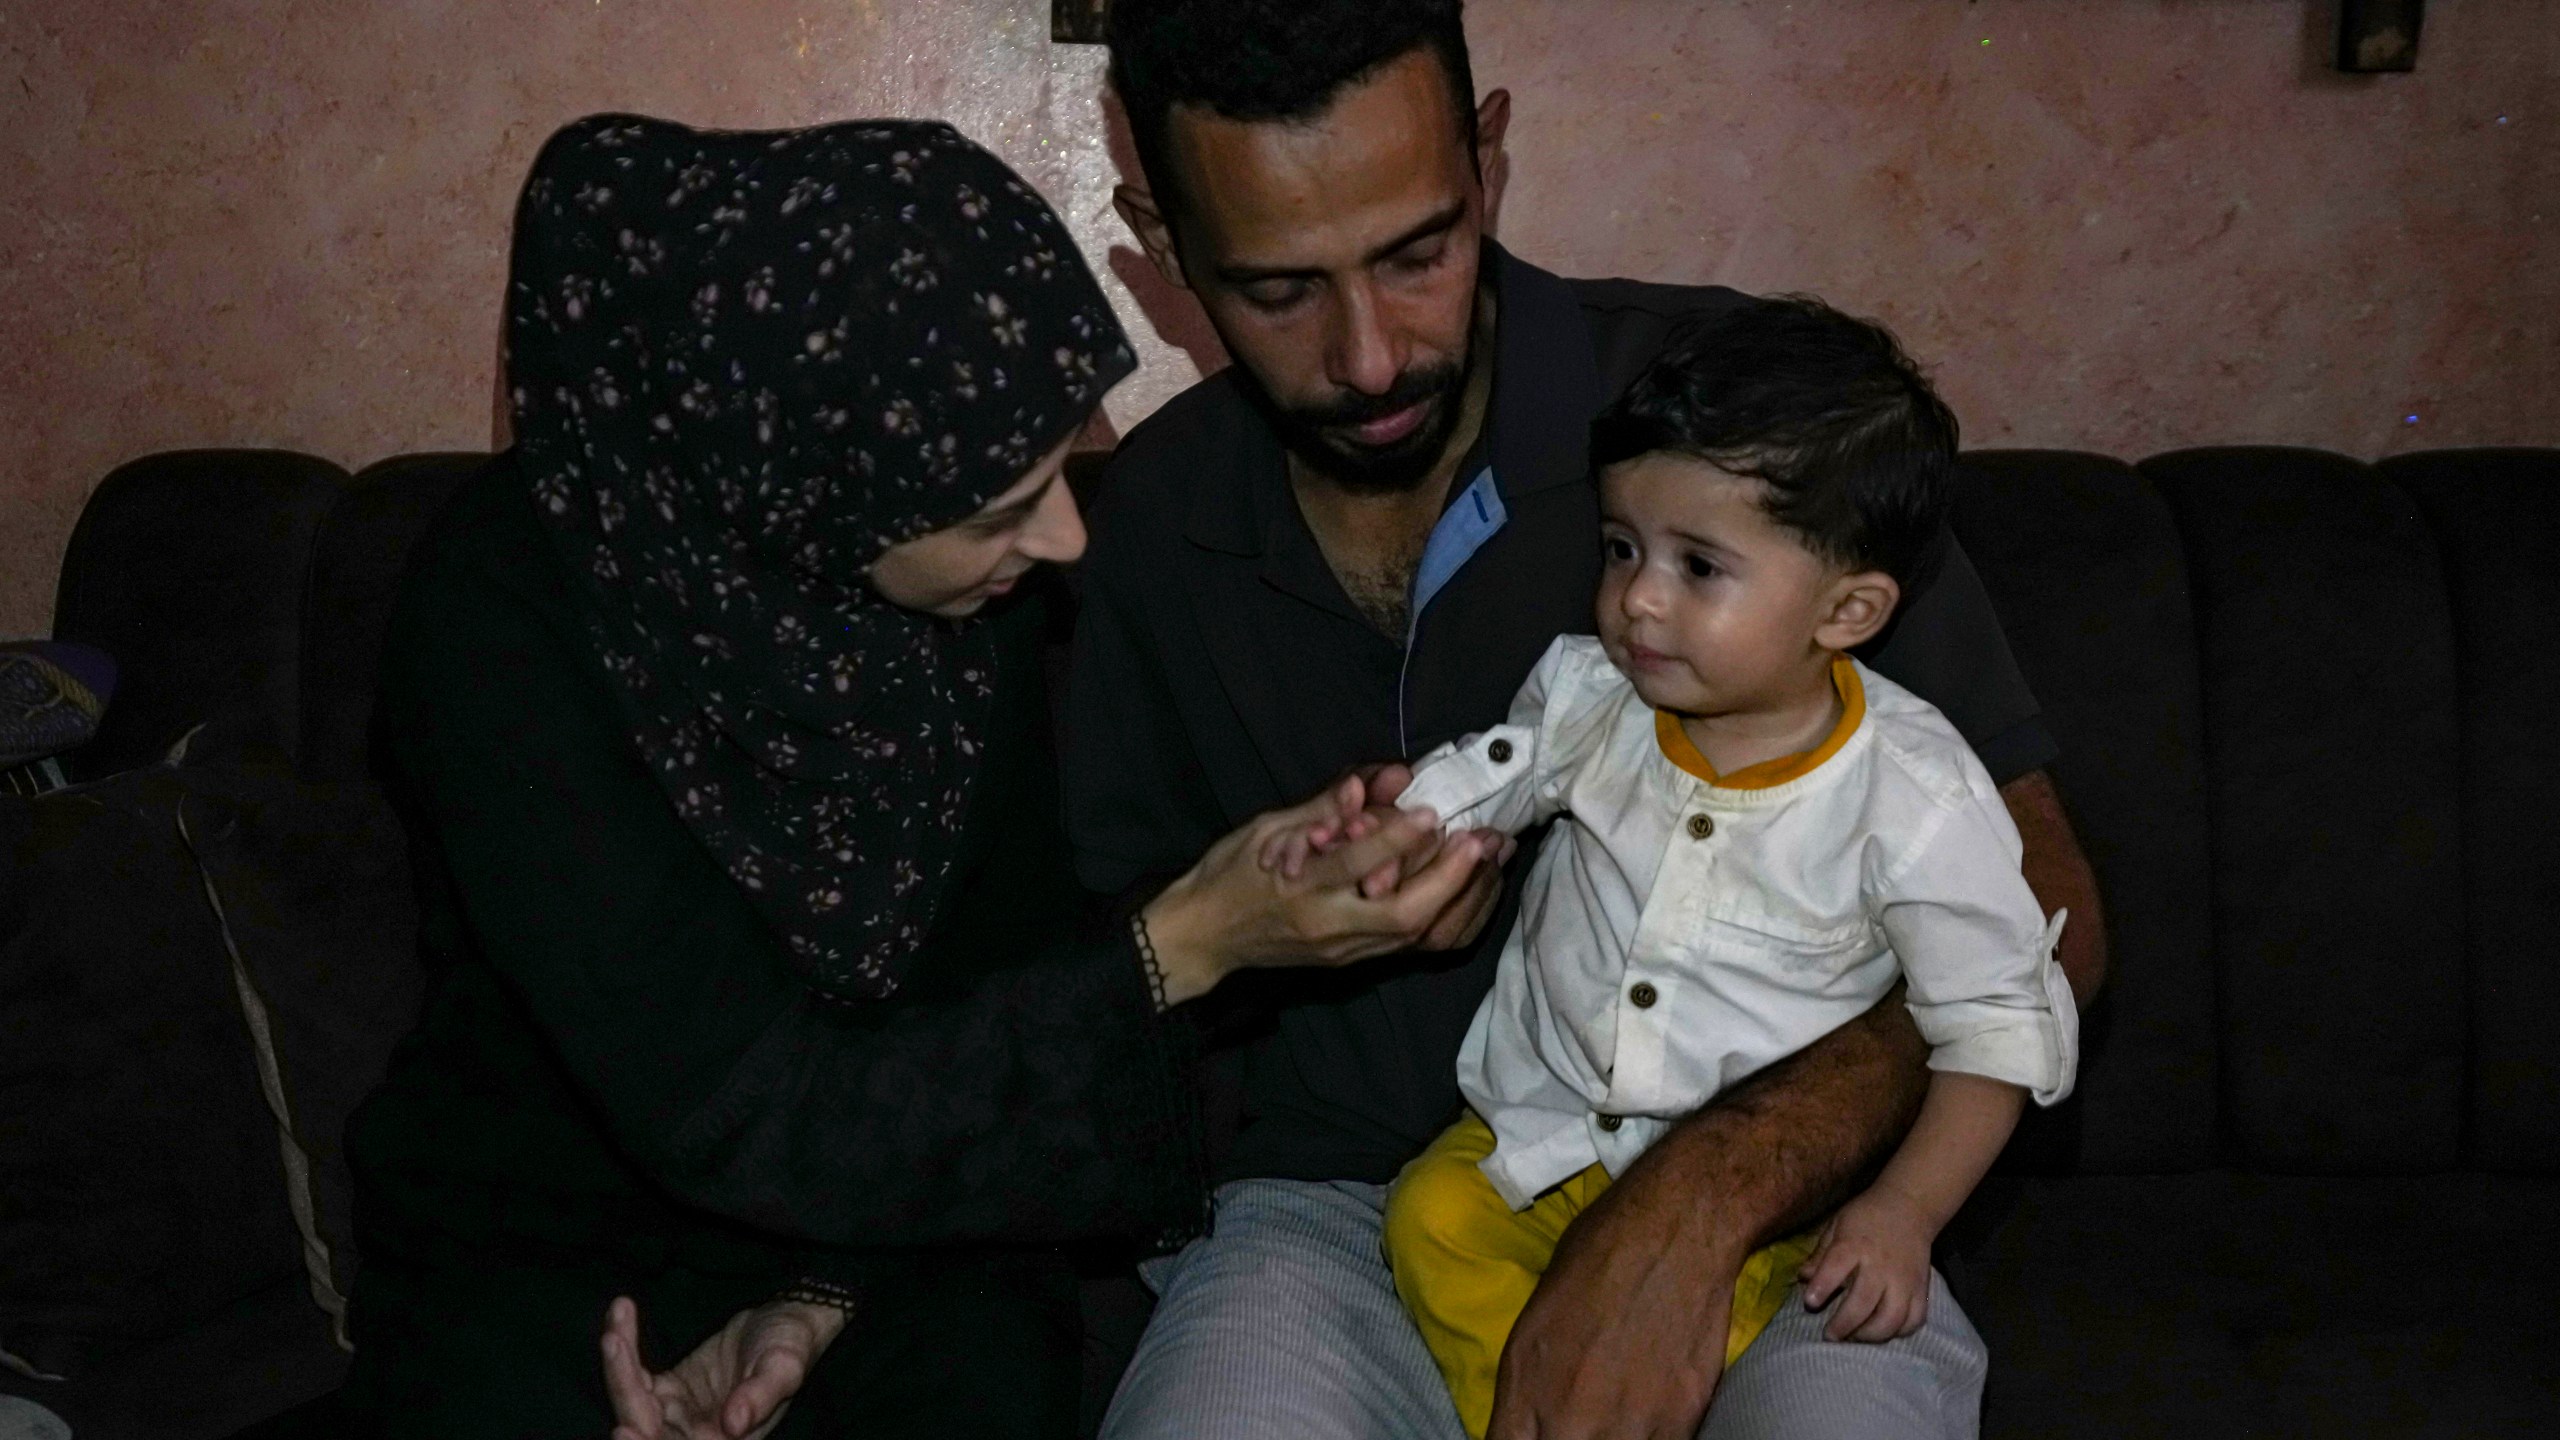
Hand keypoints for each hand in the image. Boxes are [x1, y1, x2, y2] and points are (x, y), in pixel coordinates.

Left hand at [601, 1295, 847, 1439]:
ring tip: (618, 1321)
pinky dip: (624, 1347)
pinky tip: (621, 1315)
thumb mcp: (785, 1367)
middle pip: (643, 1426)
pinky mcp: (666, 1390)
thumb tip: (734, 1424)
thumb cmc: (793, 1347)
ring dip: (618, 1362)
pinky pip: (633, 1374)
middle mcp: (694, 1436)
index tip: (624, 1428)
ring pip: (631, 1400)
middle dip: (623, 1389)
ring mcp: (676, 1414)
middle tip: (614, 1344)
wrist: (788, 1323)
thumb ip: (761, 1395)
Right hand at [1253, 765, 1509, 951]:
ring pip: (1420, 936)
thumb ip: (1320, 808)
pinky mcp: (1360, 961)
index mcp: (1296, 890)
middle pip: (1402, 915)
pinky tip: (1479, 888)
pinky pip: (1422, 946)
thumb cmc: (1229, 874)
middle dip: (1451, 878)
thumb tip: (1366, 783)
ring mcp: (1347, 952)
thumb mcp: (1264, 829)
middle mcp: (1327, 928)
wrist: (1206, 937)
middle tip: (1484, 838)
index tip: (1430, 811)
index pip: (1352, 866)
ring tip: (1494, 857)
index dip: (1395, 838)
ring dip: (1465, 897)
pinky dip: (1457, 917)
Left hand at [1487, 1153, 1747, 1439]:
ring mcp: (1626, 1427)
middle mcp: (1567, 1417)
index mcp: (1522, 1384)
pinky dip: (1651, 1438)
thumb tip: (1532, 1428)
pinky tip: (1647, 1420)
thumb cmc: (1601, 1253)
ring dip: (1609, 1439)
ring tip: (1612, 1418)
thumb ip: (1529, 1389)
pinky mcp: (1680, 1424)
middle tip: (1575, 1422)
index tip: (1534, 1436)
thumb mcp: (1536, 1321)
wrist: (1678, 1226)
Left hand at [1798, 1185, 1934, 1341]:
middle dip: (1844, 1324)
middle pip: (1864, 1301)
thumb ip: (1821, 1254)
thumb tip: (1803, 1278)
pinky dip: (1899, 1333)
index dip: (1823, 1286)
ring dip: (1870, 1335)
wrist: (1909, 1208)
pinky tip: (1882, 1332)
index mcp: (1855, 1244)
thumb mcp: (1837, 1225)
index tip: (1810, 1302)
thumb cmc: (1866, 1217)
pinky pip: (1914, 1320)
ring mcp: (1904, 1280)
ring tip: (1854, 1336)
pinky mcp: (1921, 1289)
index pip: (1837, 1266)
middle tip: (1830, 1335)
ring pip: (1892, 1318)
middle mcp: (1881, 1265)